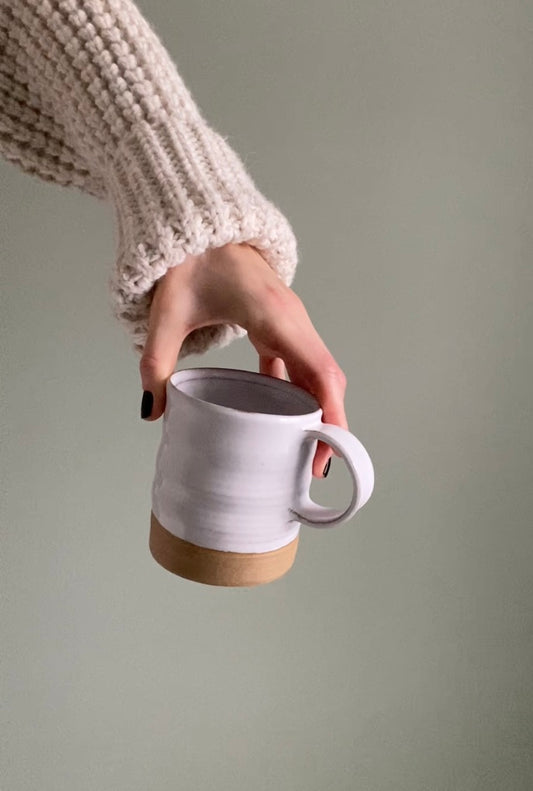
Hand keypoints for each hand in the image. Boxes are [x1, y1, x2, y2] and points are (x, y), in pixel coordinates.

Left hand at [139, 243, 347, 477]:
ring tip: (301, 449)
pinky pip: (299, 362)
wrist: (199, 227)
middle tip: (313, 466)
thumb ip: (157, 363)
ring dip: (315, 409)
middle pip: (326, 379)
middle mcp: (292, 321)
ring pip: (317, 372)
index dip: (331, 413)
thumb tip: (152, 410)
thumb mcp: (168, 315)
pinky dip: (296, 391)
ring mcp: (290, 322)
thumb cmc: (189, 262)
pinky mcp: (279, 324)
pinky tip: (277, 415)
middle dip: (328, 422)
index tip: (326, 451)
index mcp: (275, 318)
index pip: (320, 372)